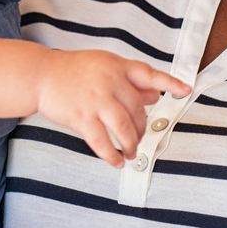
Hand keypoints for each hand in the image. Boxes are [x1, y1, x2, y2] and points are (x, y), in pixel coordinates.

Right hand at [35, 50, 189, 166]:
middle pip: (137, 109)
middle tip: (139, 137)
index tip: (185, 91)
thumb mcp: (105, 66)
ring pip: (124, 127)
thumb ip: (130, 80)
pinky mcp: (81, 116)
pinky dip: (112, 155)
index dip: (169, 83)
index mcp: (117, 66)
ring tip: (132, 153)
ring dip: (132, 144)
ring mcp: (95, 99)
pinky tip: (116, 161)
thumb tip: (155, 95)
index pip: (149, 74)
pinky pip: (102, 141)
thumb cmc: (73, 71)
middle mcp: (109, 81)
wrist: (40, 75)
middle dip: (142, 128)